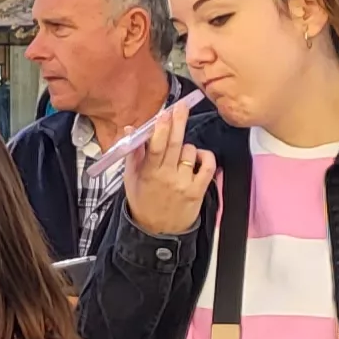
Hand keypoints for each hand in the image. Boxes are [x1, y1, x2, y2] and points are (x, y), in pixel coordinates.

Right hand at [123, 101, 217, 238]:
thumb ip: (132, 154)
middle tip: (181, 107)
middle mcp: (167, 177)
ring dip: (186, 146)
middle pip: (175, 143)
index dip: (161, 127)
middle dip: (178, 122)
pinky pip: (208, 165)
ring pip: (190, 151)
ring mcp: (184, 183)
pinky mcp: (198, 190)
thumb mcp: (130, 179)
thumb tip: (130, 129)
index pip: (156, 146)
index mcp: (148, 173)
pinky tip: (198, 157)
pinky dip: (205, 156)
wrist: (157, 232)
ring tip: (179, 155)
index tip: (164, 113)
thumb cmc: (143, 202)